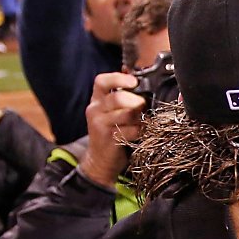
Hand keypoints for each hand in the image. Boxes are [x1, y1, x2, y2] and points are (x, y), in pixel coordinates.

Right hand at [79, 71, 146, 187]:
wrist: (100, 160)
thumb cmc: (111, 131)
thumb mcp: (111, 111)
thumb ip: (122, 96)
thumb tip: (142, 82)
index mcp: (96, 99)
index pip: (101, 81)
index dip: (118, 78)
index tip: (134, 81)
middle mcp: (95, 110)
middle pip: (117, 98)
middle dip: (135, 101)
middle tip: (143, 106)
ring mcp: (100, 125)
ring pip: (126, 114)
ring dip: (139, 117)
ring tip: (142, 120)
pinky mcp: (109, 139)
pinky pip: (131, 130)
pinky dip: (140, 130)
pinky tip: (140, 132)